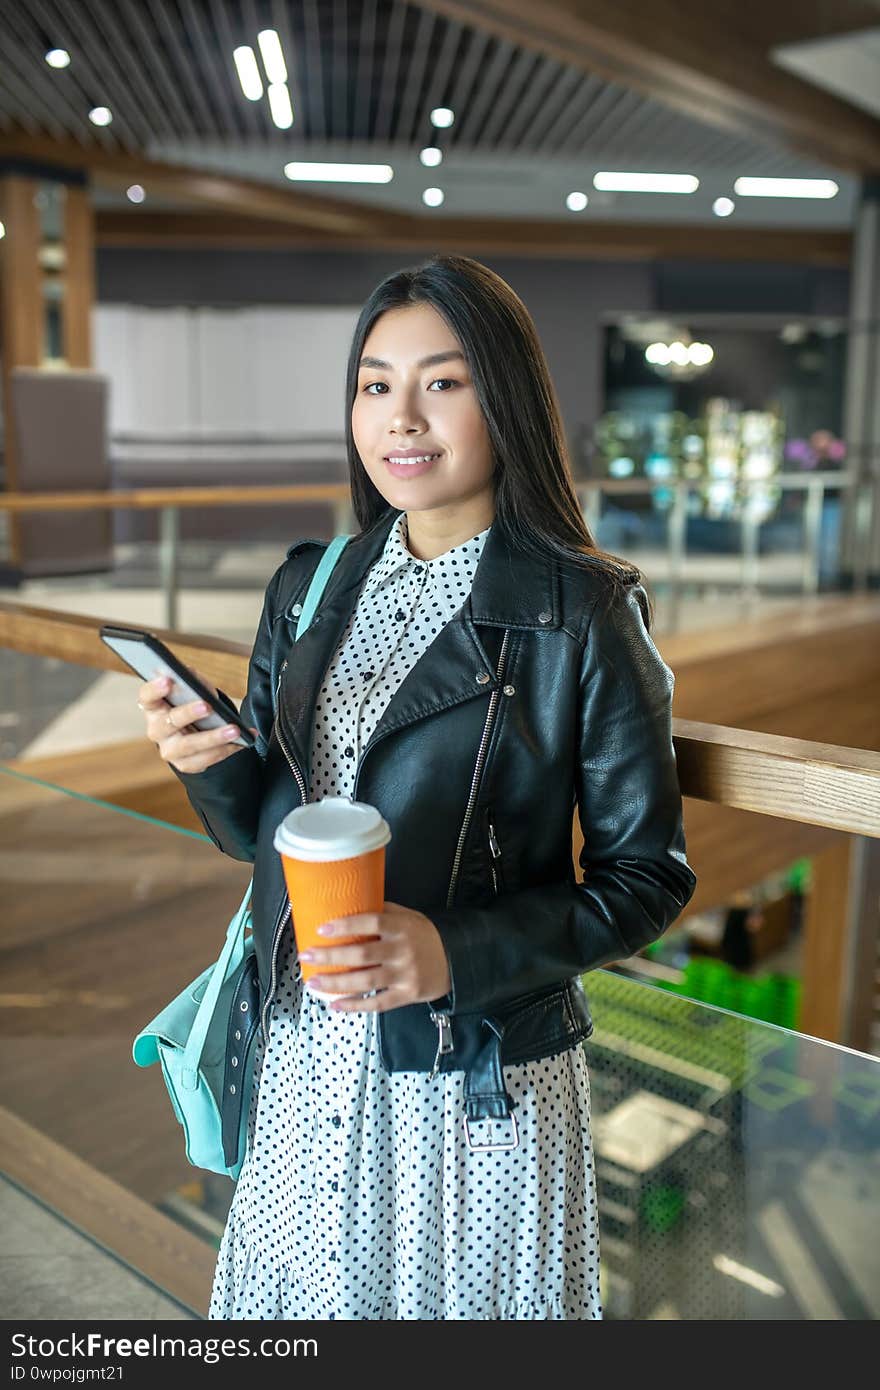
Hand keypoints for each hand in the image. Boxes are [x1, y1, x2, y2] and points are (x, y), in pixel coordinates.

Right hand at [136, 672, 257, 773]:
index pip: (146, 696)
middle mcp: (156, 730)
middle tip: (207, 706)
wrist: (195, 732)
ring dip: (214, 737)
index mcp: (153, 707)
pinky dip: (225, 750)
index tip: (167, 680)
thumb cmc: (189, 705)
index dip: (155, 689)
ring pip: (189, 745)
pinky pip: (205, 759)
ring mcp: (169, 750)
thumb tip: (190, 673)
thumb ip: (191, 680)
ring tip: (234, 730)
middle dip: (189, 714)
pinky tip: (240, 742)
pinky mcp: (185, 764)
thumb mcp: (191, 690)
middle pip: (169, 723)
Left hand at [299, 901, 450, 1012]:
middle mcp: (402, 951)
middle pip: (362, 954)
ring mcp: (404, 975)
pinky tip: (335, 1004)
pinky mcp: (406, 995)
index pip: (371, 922)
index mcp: (401, 927)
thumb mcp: (408, 916)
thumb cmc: (425, 936)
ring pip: (365, 981)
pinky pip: (377, 1003)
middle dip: (331, 956)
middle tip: (307, 956)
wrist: (456, 960)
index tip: (323, 928)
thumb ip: (383, 912)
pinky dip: (355, 1006)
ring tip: (313, 982)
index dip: (346, 925)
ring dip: (336, 983)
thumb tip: (350, 903)